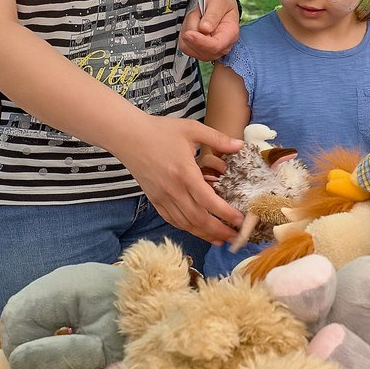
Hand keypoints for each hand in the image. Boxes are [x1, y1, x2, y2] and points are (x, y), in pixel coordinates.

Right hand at [114, 116, 243, 243]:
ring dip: (204, 234)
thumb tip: (240, 146)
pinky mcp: (154, 200)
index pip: (209, 201)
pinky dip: (186, 228)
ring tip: (221, 239)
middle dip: (219, 230)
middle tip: (236, 236)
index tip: (241, 221)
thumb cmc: (160, 130)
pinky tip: (198, 230)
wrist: (128, 136)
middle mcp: (174, 190)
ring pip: (185, 223)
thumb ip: (217, 139)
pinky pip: (172, 220)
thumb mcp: (192, 129)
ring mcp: (162, 197)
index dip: (226, 214)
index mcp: (185, 173)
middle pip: (199, 219)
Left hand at [179, 0, 240, 61]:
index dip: (200, 42)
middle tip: (198, 14)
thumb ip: (213, 15)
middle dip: (192, 29)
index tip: (188, 34)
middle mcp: (222, 47)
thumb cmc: (221, 5)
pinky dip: (184, 35)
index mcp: (230, 34)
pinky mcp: (198, 52)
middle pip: (200, 48)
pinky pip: (184, 46)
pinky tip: (192, 26)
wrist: (219, 7)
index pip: (216, 46)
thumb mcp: (219, 2)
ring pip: (189, 47)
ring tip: (197, 19)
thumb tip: (204, 28)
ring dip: (187, 30)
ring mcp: (210, 52)